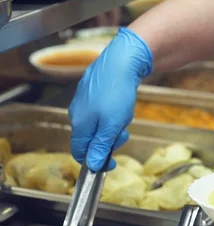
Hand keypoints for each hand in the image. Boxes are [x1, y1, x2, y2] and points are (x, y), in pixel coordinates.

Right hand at [68, 27, 151, 171]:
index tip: (113, 162)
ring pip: (100, 124)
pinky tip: (123, 101)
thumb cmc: (117, 93)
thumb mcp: (111, 125)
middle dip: (109, 139)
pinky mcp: (93, 91)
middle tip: (124, 132)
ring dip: (115, 124)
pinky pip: (103, 110)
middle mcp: (77, 113)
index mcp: (79, 124)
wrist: (122, 60)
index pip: (79, 152)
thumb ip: (100, 146)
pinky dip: (115, 111)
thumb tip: (92, 165)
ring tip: (125, 112)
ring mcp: (84, 100)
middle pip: (91, 138)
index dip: (96, 160)